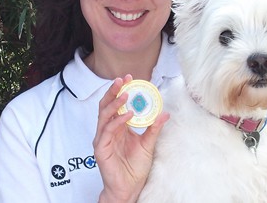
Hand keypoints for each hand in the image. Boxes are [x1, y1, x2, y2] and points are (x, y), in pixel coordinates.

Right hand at [94, 75, 168, 202]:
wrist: (129, 188)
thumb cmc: (135, 168)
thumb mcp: (148, 144)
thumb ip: (154, 128)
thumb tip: (165, 113)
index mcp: (118, 127)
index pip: (117, 104)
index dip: (121, 90)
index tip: (130, 78)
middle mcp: (108, 130)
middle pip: (106, 105)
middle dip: (114, 91)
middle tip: (123, 79)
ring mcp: (103, 138)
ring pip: (104, 114)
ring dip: (114, 102)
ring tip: (126, 94)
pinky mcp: (101, 148)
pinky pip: (108, 130)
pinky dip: (117, 120)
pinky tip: (128, 115)